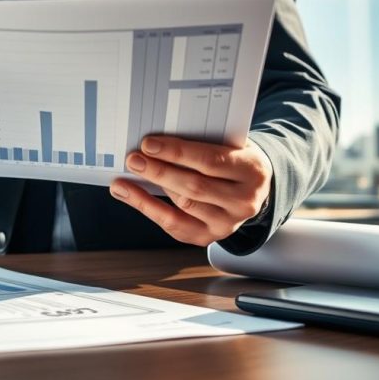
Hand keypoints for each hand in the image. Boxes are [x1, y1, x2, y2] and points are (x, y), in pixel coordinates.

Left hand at [109, 135, 272, 246]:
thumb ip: (200, 142)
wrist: (251, 190)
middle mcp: (244, 201)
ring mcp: (228, 223)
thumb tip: (154, 143)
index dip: (177, 152)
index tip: (148, 144)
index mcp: (252, 170)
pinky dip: (147, 207)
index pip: (211, 160)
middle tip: (134, 159)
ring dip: (150, 189)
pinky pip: (174, 224)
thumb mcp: (228, 145)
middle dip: (160, 172)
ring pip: (183, 204)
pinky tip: (128, 193)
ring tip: (126, 175)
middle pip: (195, 187)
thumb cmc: (231, 160)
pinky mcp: (209, 236)